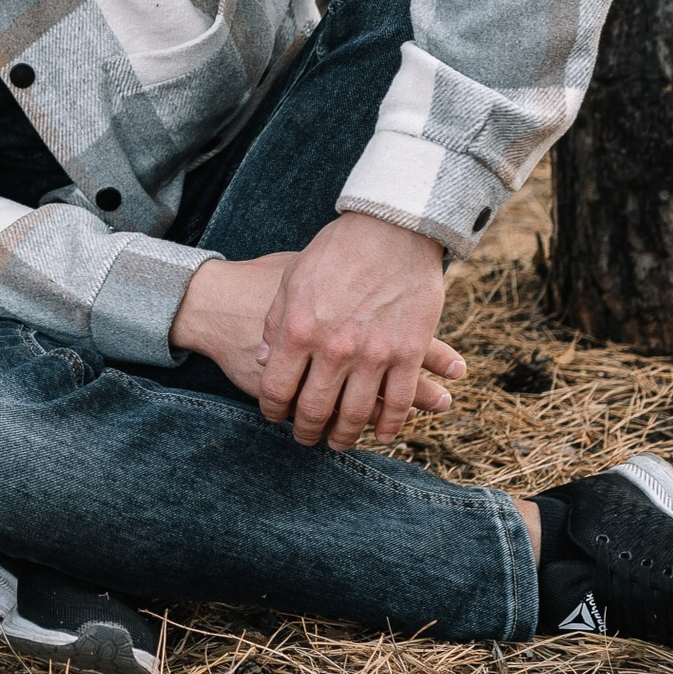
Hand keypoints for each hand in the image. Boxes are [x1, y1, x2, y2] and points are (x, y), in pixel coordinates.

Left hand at [172, 245, 463, 440]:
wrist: (391, 230)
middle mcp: (333, 349)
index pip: (277, 388)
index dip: (272, 409)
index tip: (274, 416)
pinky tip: (382, 434)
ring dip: (346, 435)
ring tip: (338, 443)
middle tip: (305, 439)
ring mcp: (374, 354)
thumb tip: (263, 359)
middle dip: (306, 431)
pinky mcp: (409, 353)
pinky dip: (390, 425)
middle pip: (315, 409)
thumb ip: (275, 323)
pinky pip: (399, 403)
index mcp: (298, 330)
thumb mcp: (291, 281)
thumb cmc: (335, 252)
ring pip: (356, 414)